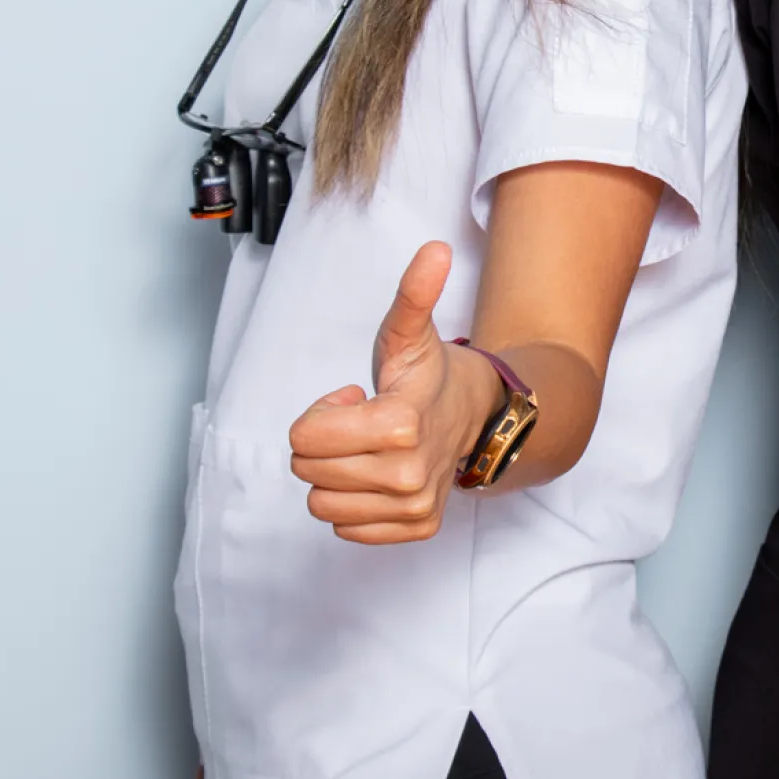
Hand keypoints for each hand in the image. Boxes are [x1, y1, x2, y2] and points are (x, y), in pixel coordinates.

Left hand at [288, 241, 497, 543]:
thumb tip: (435, 250)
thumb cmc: (427, 375)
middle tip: (360, 422)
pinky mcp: (415, 527)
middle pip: (307, 470)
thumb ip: (413, 294)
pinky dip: (353, 501)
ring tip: (370, 449)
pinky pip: (344, 527)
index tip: (353, 399)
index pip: (304, 438)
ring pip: (320, 503)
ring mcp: (413, 505)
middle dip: (323, 442)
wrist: (474, 417)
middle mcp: (409, 474)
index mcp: (401, 424)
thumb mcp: (409, 333)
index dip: (321, 414)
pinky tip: (379, 474)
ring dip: (336, 474)